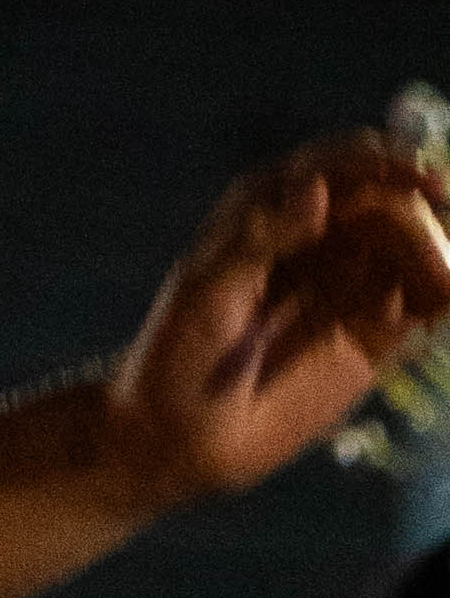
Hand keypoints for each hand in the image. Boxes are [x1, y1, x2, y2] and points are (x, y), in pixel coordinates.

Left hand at [104, 131, 449, 505]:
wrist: (181, 434)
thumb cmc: (176, 351)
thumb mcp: (207, 291)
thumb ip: (262, 239)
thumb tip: (318, 189)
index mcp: (267, 212)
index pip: (335, 169)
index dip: (382, 164)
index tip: (421, 178)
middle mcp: (314, 242)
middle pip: (386, 206)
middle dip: (419, 219)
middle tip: (432, 267)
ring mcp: (347, 288)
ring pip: (414, 253)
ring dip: (439, 259)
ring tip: (438, 292)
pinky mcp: (373, 339)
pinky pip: (424, 308)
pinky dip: (442, 301)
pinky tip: (440, 309)